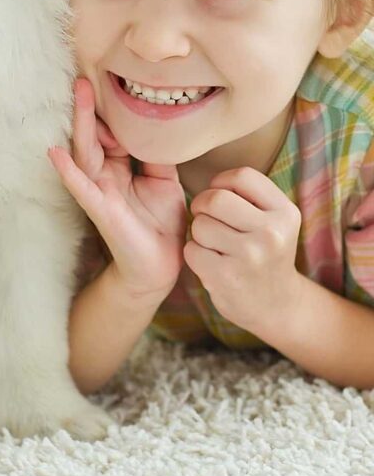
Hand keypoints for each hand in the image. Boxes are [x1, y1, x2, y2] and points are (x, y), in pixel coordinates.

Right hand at [48, 77, 186, 305]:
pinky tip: (55, 154)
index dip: (112, 110)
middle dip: (89, 107)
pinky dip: (68, 171)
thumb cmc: (160, 223)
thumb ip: (158, 154)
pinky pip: (81, 187)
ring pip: (86, 152)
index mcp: (120, 166)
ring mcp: (99, 191)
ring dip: (81, 124)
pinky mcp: (100, 210)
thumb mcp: (164, 181)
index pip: (113, 132)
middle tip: (84, 78)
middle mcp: (105, 175)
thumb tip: (159, 124)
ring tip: (78, 96)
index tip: (111, 80)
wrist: (160, 266)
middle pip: (94, 135)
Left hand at [184, 167, 302, 335]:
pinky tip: (211, 263)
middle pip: (215, 198)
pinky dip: (194, 254)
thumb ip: (250, 195)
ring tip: (215, 245)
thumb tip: (207, 169)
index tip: (219, 195)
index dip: (220, 182)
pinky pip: (191, 250)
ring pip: (200, 224)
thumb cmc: (265, 253)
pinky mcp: (227, 277)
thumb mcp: (274, 221)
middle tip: (206, 217)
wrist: (277, 305)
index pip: (241, 176)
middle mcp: (271, 233)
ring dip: (199, 233)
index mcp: (284, 212)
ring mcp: (249, 256)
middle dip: (202, 205)